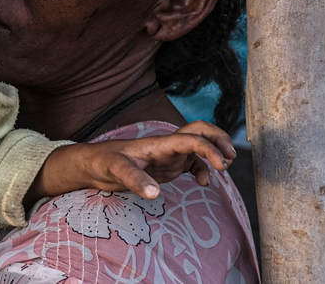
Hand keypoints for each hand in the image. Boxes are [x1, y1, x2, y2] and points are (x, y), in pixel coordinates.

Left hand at [28, 120, 235, 202]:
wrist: (93, 164)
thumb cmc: (103, 161)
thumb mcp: (116, 170)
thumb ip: (135, 180)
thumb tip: (155, 194)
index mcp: (159, 143)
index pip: (191, 137)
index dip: (209, 148)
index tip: (222, 165)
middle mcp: (168, 146)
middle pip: (200, 130)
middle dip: (219, 138)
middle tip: (230, 157)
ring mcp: (169, 156)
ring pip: (199, 146)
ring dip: (215, 151)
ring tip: (226, 167)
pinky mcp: (167, 167)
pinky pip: (192, 164)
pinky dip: (204, 170)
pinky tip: (204, 184)